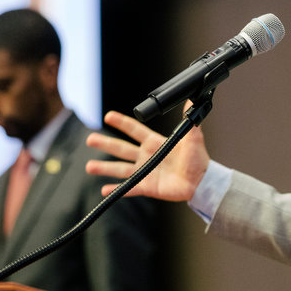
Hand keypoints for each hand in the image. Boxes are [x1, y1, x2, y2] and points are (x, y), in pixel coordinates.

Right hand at [86, 109, 210, 200]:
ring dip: (104, 168)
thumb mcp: (193, 138)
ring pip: (120, 169)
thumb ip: (190, 122)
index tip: (108, 116)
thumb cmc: (197, 159)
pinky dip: (117, 189)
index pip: (134, 130)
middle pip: (121, 148)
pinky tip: (104, 190)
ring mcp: (145, 171)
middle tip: (90, 139)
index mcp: (155, 143)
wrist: (201, 181)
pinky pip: (129, 188)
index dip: (121, 122)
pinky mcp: (147, 186)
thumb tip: (193, 101)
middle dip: (105, 143)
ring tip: (89, 166)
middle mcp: (147, 156)